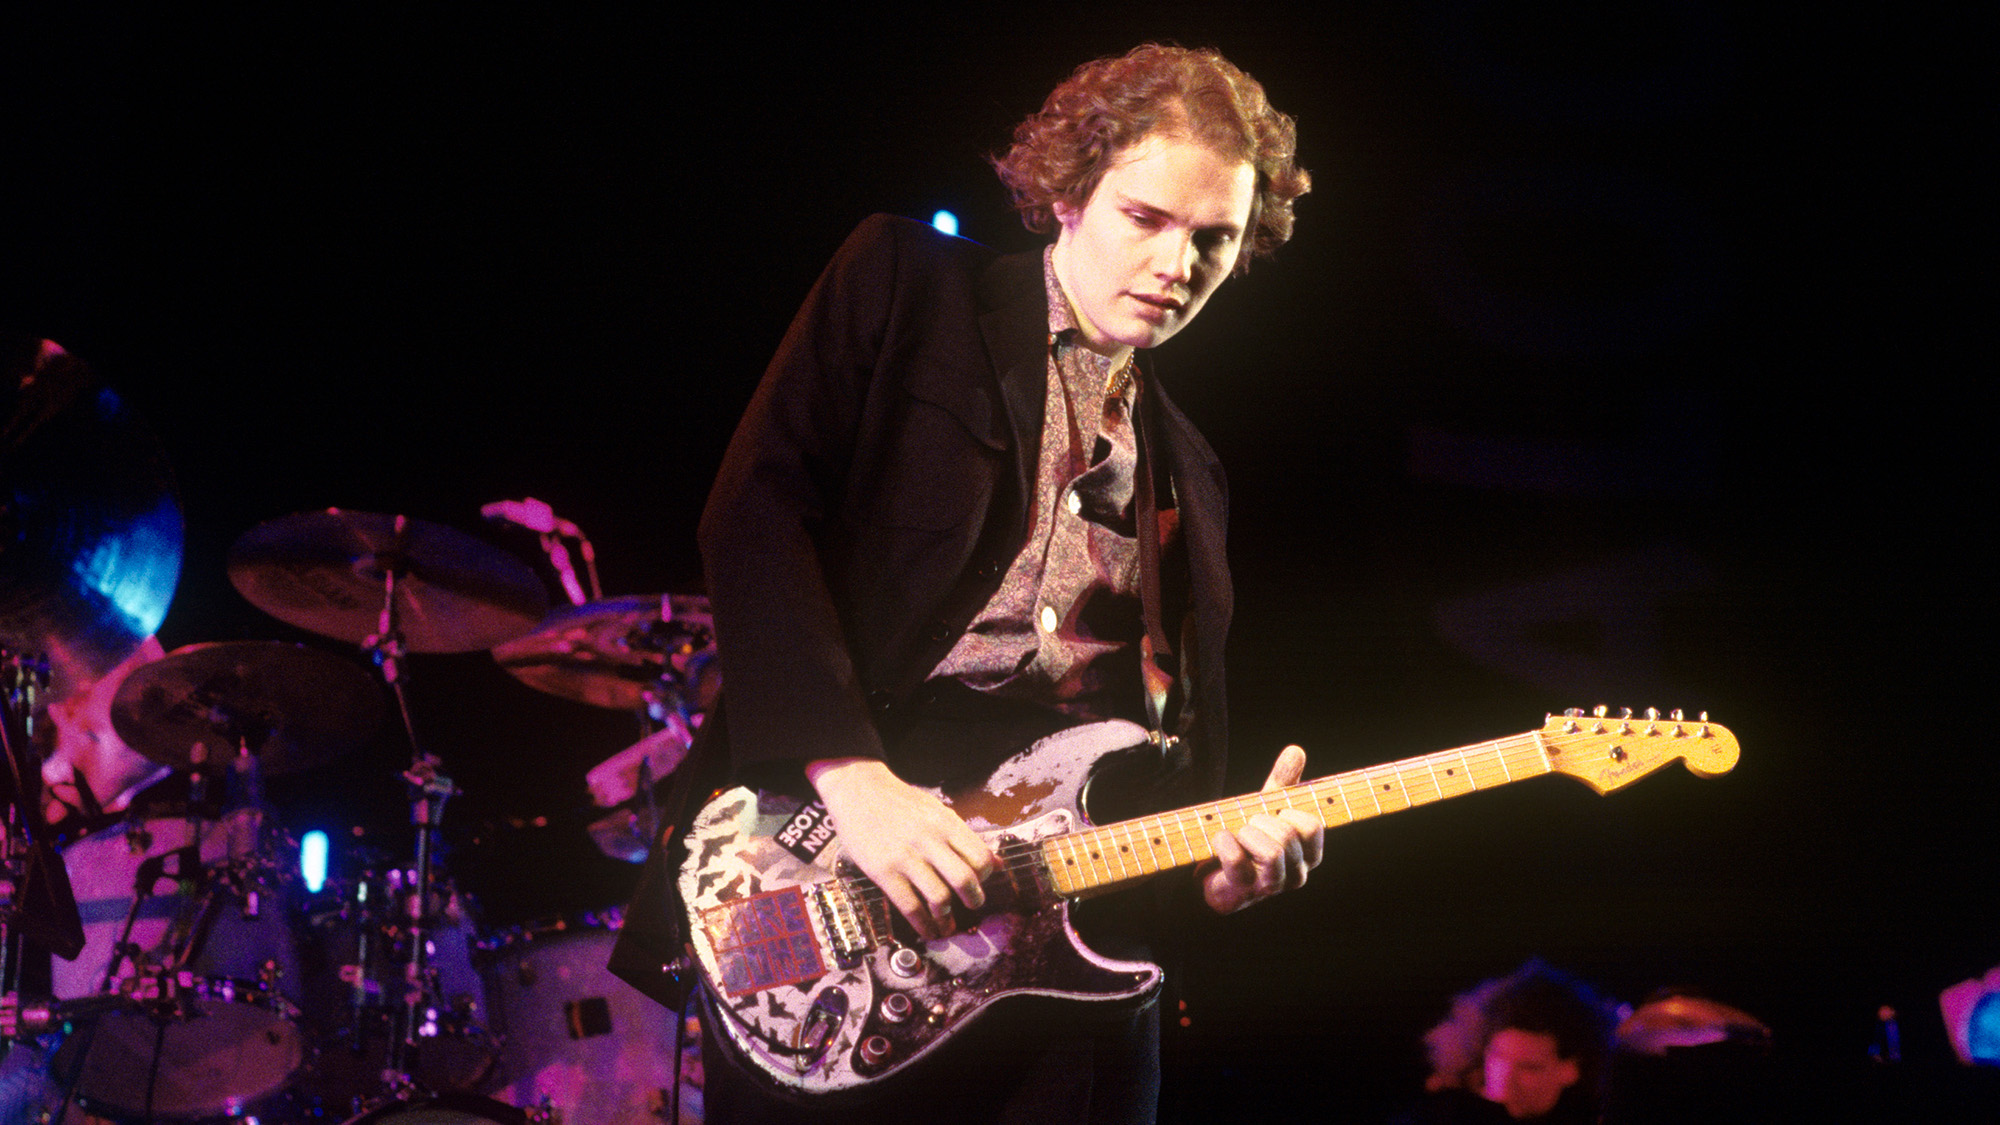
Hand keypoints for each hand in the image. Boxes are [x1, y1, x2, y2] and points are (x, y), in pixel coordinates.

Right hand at [805, 757, 996, 939]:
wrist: (858, 789)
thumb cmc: (899, 801)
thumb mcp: (937, 811)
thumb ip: (964, 837)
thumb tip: (997, 863)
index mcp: (945, 823)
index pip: (980, 857)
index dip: (986, 875)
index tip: (980, 882)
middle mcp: (929, 840)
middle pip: (964, 879)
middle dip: (974, 899)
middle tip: (973, 905)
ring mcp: (905, 857)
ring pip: (939, 897)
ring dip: (947, 917)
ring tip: (948, 924)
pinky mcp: (883, 871)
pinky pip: (909, 905)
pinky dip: (922, 924)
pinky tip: (927, 929)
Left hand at [1198, 745, 1324, 914]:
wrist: (1212, 870)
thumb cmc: (1247, 839)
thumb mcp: (1265, 806)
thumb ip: (1282, 782)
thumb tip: (1296, 750)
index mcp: (1308, 854)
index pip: (1312, 826)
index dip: (1288, 811)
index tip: (1273, 812)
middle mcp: (1296, 874)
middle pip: (1288, 836)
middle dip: (1261, 820)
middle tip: (1248, 824)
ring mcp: (1271, 887)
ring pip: (1274, 853)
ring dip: (1247, 833)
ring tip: (1237, 834)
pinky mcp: (1243, 892)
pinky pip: (1237, 860)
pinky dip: (1224, 842)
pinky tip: (1220, 840)